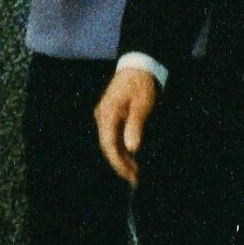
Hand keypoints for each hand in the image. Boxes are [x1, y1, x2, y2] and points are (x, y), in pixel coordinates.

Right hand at [93, 66, 157, 185]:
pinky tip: (130, 156)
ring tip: (134, 172)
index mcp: (108, 113)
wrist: (138, 65)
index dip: (118, 163)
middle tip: (134, 179)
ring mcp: (104, 116)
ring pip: (109, 143)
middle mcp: (102, 116)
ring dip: (121, 158)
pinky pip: (112, 136)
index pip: (108, 145)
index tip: (129, 175)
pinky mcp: (110, 115)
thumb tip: (131, 148)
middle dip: (120, 164)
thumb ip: (135, 126)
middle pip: (107, 146)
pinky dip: (121, 148)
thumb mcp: (142, 105)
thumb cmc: (141, 84)